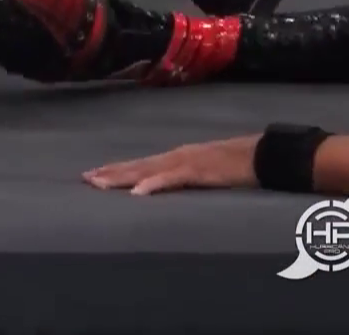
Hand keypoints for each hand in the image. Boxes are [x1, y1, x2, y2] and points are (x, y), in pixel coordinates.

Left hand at [83, 135, 259, 195]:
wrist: (264, 154)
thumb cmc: (238, 164)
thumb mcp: (207, 171)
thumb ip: (189, 176)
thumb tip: (173, 185)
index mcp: (177, 157)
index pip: (141, 164)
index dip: (117, 169)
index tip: (94, 175)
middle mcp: (175, 156)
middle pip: (137, 166)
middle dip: (110, 173)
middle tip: (84, 179)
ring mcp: (185, 162)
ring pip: (146, 170)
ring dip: (121, 177)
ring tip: (97, 183)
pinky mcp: (198, 171)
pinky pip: (171, 179)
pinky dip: (153, 185)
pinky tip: (137, 193)